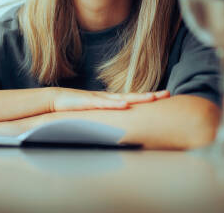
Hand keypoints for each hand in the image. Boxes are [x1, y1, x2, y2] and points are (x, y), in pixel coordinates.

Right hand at [50, 87, 169, 111]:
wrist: (56, 99)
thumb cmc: (76, 108)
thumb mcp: (95, 115)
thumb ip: (106, 118)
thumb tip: (119, 129)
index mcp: (111, 101)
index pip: (133, 99)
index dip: (148, 98)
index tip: (164, 97)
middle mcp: (108, 98)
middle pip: (133, 96)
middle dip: (150, 96)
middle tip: (167, 94)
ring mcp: (100, 99)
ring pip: (122, 98)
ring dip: (138, 98)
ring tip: (152, 98)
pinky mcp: (89, 102)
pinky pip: (104, 103)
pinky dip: (115, 104)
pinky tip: (125, 105)